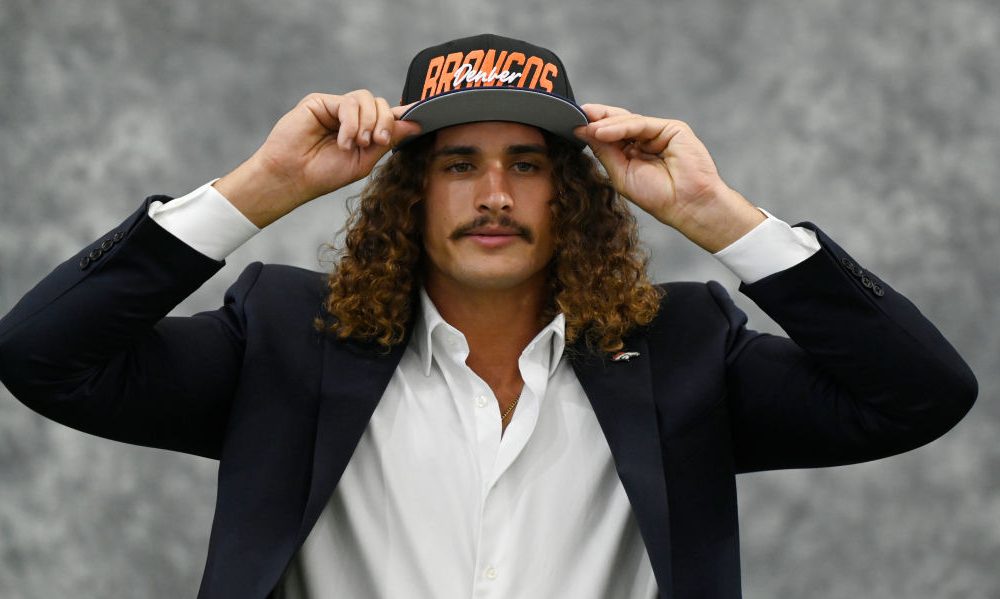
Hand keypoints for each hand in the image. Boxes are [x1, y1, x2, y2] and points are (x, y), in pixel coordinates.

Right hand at [215, 90, 421, 226]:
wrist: (293, 176)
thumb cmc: (325, 174)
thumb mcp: (364, 161)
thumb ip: (387, 141)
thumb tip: (414, 124)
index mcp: (364, 132)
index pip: (388, 117)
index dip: (405, 114)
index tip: (425, 115)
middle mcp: (352, 117)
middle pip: (381, 104)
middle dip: (385, 122)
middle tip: (377, 141)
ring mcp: (336, 108)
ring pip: (367, 99)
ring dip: (367, 122)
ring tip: (356, 143)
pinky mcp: (321, 102)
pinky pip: (348, 101)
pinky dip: (351, 122)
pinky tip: (343, 140)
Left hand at [574, 103, 763, 252]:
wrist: (687, 205)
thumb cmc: (658, 197)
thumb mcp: (621, 174)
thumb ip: (605, 152)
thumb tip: (583, 131)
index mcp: (634, 152)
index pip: (610, 134)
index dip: (592, 129)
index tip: (569, 125)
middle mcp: (646, 140)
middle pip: (618, 122)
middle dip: (595, 119)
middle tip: (573, 115)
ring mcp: (660, 133)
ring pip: (628, 121)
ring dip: (605, 124)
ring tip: (586, 127)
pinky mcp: (672, 129)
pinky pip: (641, 124)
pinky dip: (620, 127)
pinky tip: (602, 131)